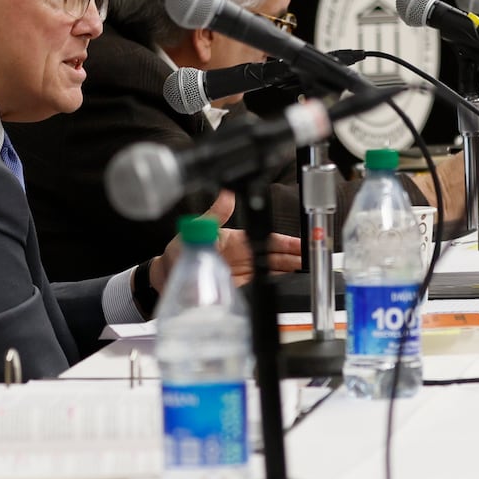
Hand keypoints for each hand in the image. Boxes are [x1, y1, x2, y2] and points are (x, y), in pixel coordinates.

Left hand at [149, 188, 303, 290]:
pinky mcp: (236, 285)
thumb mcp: (198, 228)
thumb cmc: (180, 248)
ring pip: (270, 269)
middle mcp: (241, 254)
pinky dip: (273, 283)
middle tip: (313, 259)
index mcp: (235, 238)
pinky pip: (259, 283)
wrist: (165, 275)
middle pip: (273, 255)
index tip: (302, 244)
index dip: (286, 243)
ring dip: (288, 270)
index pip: (267, 240)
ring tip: (307, 271)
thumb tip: (226, 194)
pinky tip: (287, 283)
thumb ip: (215, 214)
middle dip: (294, 257)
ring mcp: (240, 270)